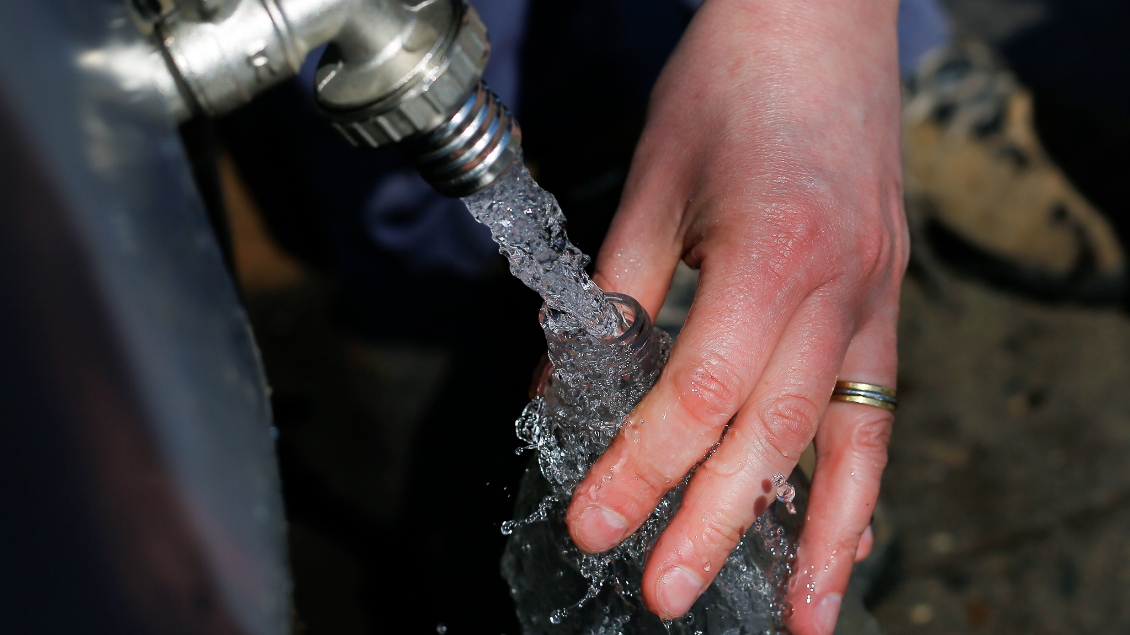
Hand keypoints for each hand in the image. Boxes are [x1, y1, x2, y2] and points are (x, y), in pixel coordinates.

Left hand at [563, 1, 906, 632]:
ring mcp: (874, 297)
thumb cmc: (727, 84)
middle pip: (770, 435)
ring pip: (845, 440)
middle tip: (667, 595)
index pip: (697, 393)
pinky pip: (877, 410)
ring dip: (820, 541)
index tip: (593, 522)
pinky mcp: (885, 298)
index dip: (641, 467)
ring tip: (797, 622)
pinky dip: (860, 484)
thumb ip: (609, 292)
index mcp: (770, 251)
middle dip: (712, 525)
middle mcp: (836, 287)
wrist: (818, 21)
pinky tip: (845, 541)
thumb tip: (559, 384)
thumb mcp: (650, 181)